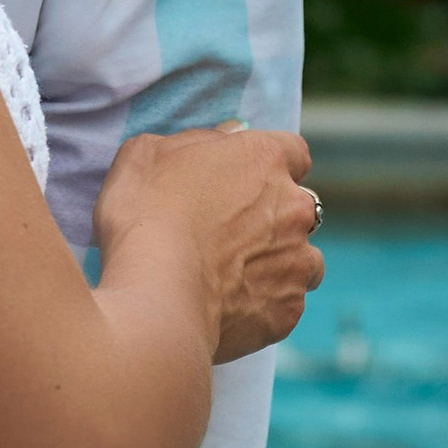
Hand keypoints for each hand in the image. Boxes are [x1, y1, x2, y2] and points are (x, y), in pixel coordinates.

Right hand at [93, 124, 323, 363]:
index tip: (245, 181)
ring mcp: (296, 261)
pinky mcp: (287, 311)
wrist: (154, 296)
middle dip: (275, 217)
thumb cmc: (145, 215)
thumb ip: (197, 139)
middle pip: (300, 207)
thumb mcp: (149, 153)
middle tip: (230, 235)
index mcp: (265, 160)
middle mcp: (294, 207)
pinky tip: (230, 309)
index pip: (293, 152)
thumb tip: (227, 136)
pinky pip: (285, 304)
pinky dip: (265, 306)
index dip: (269, 166)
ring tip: (236, 277)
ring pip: (303, 259)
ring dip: (279, 263)